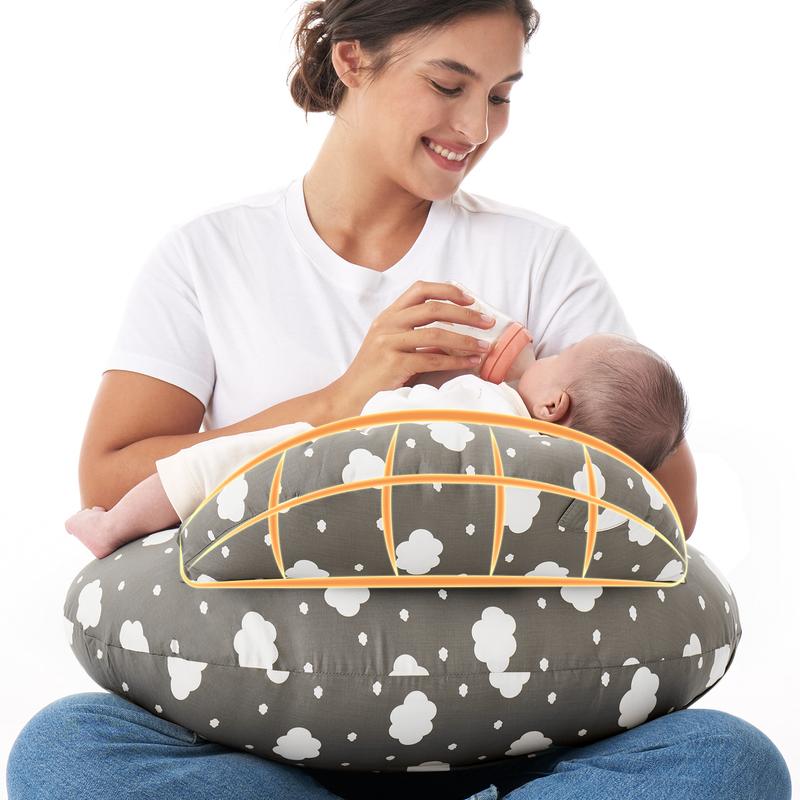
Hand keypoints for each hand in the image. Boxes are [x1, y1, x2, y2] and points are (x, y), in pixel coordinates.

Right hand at [328, 280, 494, 414]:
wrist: (348, 398)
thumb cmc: (375, 375)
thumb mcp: (391, 345)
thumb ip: (416, 334)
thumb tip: (456, 331)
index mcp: (388, 316)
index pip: (420, 290)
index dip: (448, 290)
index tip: (470, 298)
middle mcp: (387, 324)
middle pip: (433, 308)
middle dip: (466, 313)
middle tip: (487, 322)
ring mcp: (388, 343)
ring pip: (436, 334)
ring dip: (465, 339)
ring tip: (483, 346)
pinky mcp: (393, 364)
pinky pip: (433, 360)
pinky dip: (456, 361)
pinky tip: (470, 363)